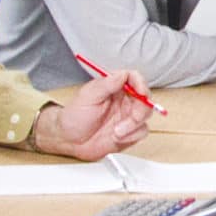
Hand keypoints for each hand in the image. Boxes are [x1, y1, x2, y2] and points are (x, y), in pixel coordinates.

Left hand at [32, 69, 153, 157]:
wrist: (69, 141)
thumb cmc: (74, 117)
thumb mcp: (87, 97)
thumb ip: (105, 84)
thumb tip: (122, 74)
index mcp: (114, 87)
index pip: (134, 78)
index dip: (141, 84)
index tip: (141, 92)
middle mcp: (123, 100)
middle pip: (145, 98)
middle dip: (141, 109)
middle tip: (132, 118)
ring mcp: (127, 116)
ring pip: (145, 116)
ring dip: (133, 126)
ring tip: (116, 132)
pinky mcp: (130, 131)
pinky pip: (142, 131)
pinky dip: (131, 136)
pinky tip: (117, 138)